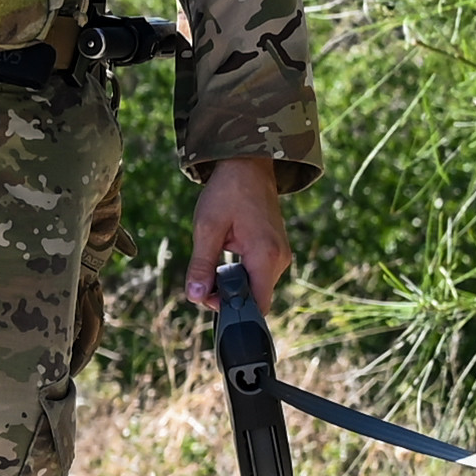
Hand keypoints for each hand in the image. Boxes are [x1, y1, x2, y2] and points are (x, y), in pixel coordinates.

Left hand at [186, 156, 288, 310]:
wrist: (248, 166)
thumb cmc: (228, 192)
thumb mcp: (207, 228)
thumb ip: (201, 265)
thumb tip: (195, 297)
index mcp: (265, 255)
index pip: (257, 305)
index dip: (231, 309)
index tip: (207, 296)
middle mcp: (279, 259)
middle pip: (255, 298)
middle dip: (228, 296)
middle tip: (204, 277)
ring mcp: (280, 255)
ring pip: (256, 287)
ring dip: (233, 283)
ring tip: (215, 256)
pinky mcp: (276, 251)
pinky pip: (259, 274)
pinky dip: (240, 273)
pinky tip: (227, 252)